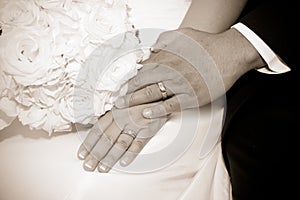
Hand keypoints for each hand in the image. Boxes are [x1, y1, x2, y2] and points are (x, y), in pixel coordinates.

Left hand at [77, 103, 166, 172]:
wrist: (161, 93)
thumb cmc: (141, 98)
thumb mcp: (124, 101)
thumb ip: (112, 113)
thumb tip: (98, 125)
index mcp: (115, 111)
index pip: (98, 129)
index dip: (88, 143)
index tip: (81, 155)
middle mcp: (123, 118)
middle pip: (106, 139)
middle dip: (96, 154)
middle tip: (88, 167)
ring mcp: (136, 124)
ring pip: (120, 143)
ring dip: (110, 157)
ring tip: (102, 169)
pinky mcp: (149, 129)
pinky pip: (139, 143)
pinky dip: (131, 154)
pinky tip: (123, 163)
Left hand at [115, 28, 264, 117]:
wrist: (229, 53)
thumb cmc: (206, 43)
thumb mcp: (183, 34)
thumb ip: (165, 40)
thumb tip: (152, 49)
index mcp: (166, 57)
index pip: (141, 70)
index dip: (129, 80)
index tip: (120, 88)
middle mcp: (170, 71)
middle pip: (142, 83)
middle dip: (126, 93)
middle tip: (115, 102)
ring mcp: (180, 85)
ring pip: (152, 94)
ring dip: (135, 102)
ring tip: (122, 110)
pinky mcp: (192, 97)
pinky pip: (171, 105)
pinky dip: (157, 110)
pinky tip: (146, 114)